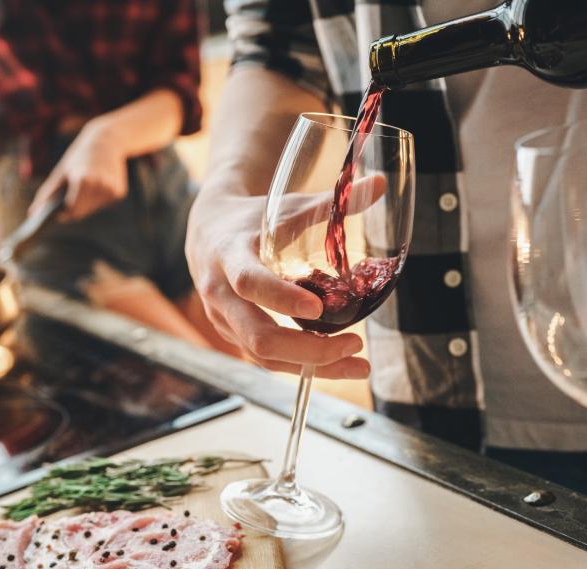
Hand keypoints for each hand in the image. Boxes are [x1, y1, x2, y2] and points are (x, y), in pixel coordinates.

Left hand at [30, 118, 127, 219]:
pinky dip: (97, 199)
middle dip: (74, 207)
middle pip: (82, 212)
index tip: (59, 208)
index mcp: (84, 180)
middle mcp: (100, 186)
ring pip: (92, 209)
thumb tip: (33, 213)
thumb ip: (47, 194)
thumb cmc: (78, 157)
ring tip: (86, 183)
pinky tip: (98, 183)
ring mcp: (111, 190)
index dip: (64, 212)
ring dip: (86, 203)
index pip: (72, 211)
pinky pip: (102, 204)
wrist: (107, 141)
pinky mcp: (119, 192)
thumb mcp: (60, 172)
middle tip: (73, 190)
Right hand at [186, 185, 373, 379]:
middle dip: (308, 351)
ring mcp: (223, 319)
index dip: (281, 298)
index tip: (318, 307)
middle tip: (355, 346)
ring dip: (310, 366)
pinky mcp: (232, 334)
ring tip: (356, 364)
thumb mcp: (284, 206)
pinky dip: (299, 364)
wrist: (207, 232)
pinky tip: (333, 361)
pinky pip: (264, 358)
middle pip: (258, 337)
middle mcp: (220, 294)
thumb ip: (331, 202)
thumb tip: (379, 183)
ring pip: (262, 356)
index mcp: (229, 255)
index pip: (250, 283)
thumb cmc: (250, 218)